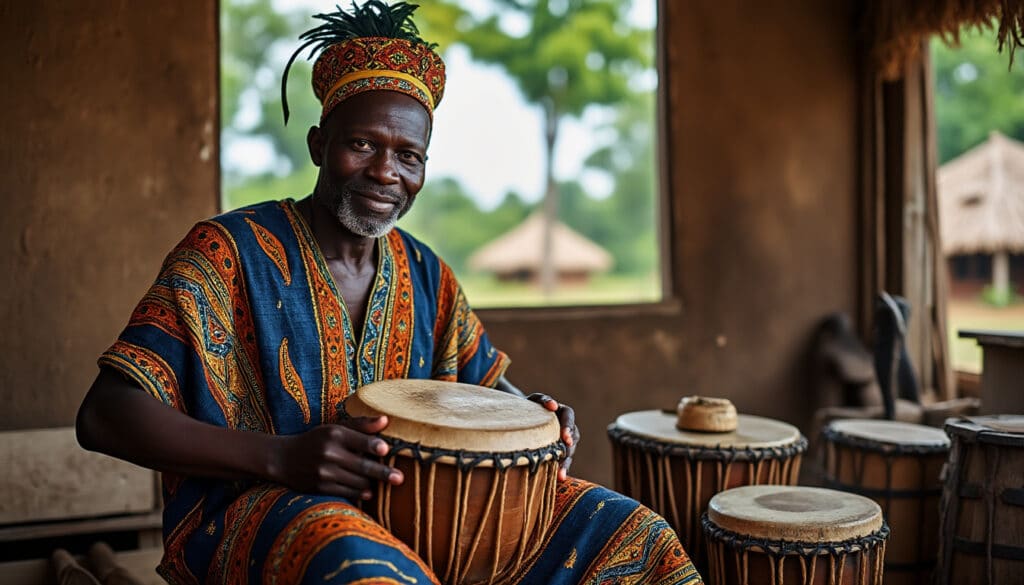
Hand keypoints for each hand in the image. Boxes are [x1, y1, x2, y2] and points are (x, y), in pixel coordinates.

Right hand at [269, 416, 402, 499]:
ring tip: (386, 482)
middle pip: (363, 465)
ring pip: (357, 482)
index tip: (386, 449)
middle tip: (400, 478)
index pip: (360, 440)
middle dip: (383, 473)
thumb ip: (361, 424)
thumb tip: (386, 420)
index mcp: (334, 434)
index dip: (374, 445)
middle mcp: (329, 453)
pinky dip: (360, 493)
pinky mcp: (320, 488)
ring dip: (372, 483)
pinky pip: (347, 493)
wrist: (283, 459)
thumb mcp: (335, 428)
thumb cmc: (316, 440)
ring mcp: (324, 473)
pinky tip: (369, 492)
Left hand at [527, 393, 578, 481]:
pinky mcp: (559, 453)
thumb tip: (553, 405)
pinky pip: (563, 461)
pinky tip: (559, 478)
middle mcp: (567, 427)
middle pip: (573, 437)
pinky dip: (562, 469)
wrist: (524, 419)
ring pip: (570, 452)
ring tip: (560, 473)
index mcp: (563, 412)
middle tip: (565, 454)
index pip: (569, 417)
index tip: (565, 437)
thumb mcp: (534, 400)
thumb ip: (543, 400)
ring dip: (566, 462)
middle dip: (569, 447)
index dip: (569, 427)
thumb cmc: (530, 407)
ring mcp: (564, 441)